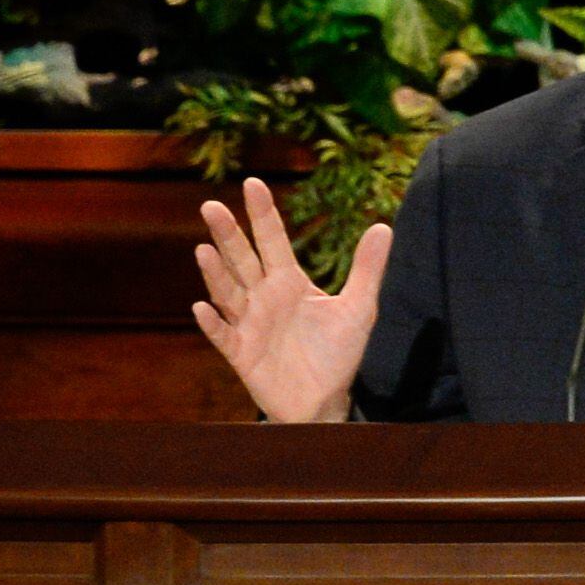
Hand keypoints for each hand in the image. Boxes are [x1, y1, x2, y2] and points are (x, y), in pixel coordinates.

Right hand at [191, 177, 392, 422]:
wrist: (326, 401)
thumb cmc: (338, 354)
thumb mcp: (359, 308)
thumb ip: (367, 269)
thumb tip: (383, 226)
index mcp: (289, 282)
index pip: (273, 241)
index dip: (263, 214)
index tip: (253, 183)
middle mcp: (264, 298)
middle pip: (243, 260)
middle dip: (228, 234)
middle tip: (211, 206)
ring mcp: (250, 325)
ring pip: (228, 292)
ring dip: (215, 273)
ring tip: (204, 250)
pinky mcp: (242, 354)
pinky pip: (223, 336)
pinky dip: (212, 323)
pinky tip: (202, 307)